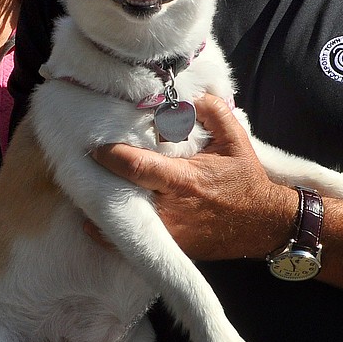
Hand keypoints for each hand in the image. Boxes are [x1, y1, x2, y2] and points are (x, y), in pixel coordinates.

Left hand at [91, 93, 296, 260]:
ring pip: (117, 224)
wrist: (260, 224)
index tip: (94, 145)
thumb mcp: (235, 139)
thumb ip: (212, 112)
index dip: (110, 155)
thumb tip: (189, 96)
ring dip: (99, 207)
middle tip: (82, 166)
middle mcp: (170, 208)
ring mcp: (167, 232)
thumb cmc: (245, 180)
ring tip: (87, 190)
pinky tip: (99, 216)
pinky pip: (127, 243)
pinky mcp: (167, 246)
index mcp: (183, 179)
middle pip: (118, 195)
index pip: (135, 166)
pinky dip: (109, 231)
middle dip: (98, 181)